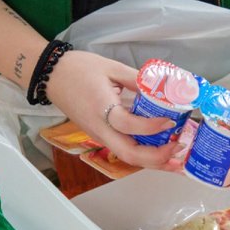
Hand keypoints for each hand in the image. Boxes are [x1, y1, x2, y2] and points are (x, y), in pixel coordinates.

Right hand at [46, 50, 178, 167]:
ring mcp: (99, 135)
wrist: (51, 75)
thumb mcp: (112, 67)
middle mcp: (100, 129)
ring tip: (174, 160)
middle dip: (156, 158)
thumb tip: (163, 88)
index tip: (171, 122)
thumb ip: (138, 79)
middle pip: (129, 154)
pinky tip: (158, 150)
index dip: (152, 127)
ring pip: (126, 157)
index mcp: (101, 109)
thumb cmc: (78, 69)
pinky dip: (143, 154)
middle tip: (178, 150)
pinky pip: (122, 150)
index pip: (129, 125)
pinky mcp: (99, 135)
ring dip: (152, 161)